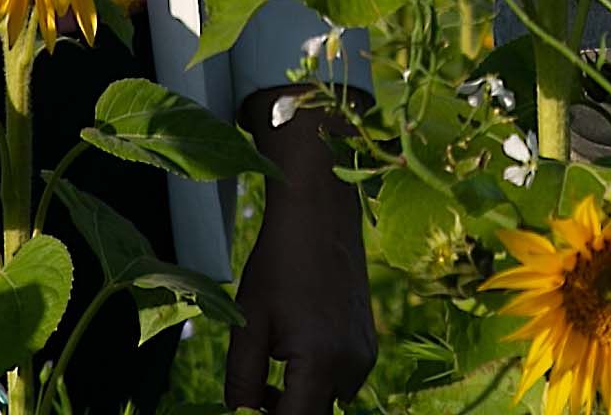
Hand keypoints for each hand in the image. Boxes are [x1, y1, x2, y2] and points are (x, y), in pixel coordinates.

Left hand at [226, 94, 374, 412]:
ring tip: (272, 359)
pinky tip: (296, 344)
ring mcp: (364, 356)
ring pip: (326, 399)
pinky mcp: (369, 345)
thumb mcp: (250, 323)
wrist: (320, 215)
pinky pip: (341, 379)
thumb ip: (241, 380)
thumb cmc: (279, 263)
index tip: (246, 410)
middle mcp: (351, 366)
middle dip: (282, 411)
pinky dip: (317, 377)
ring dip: (299, 397)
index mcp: (320, 363)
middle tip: (253, 389)